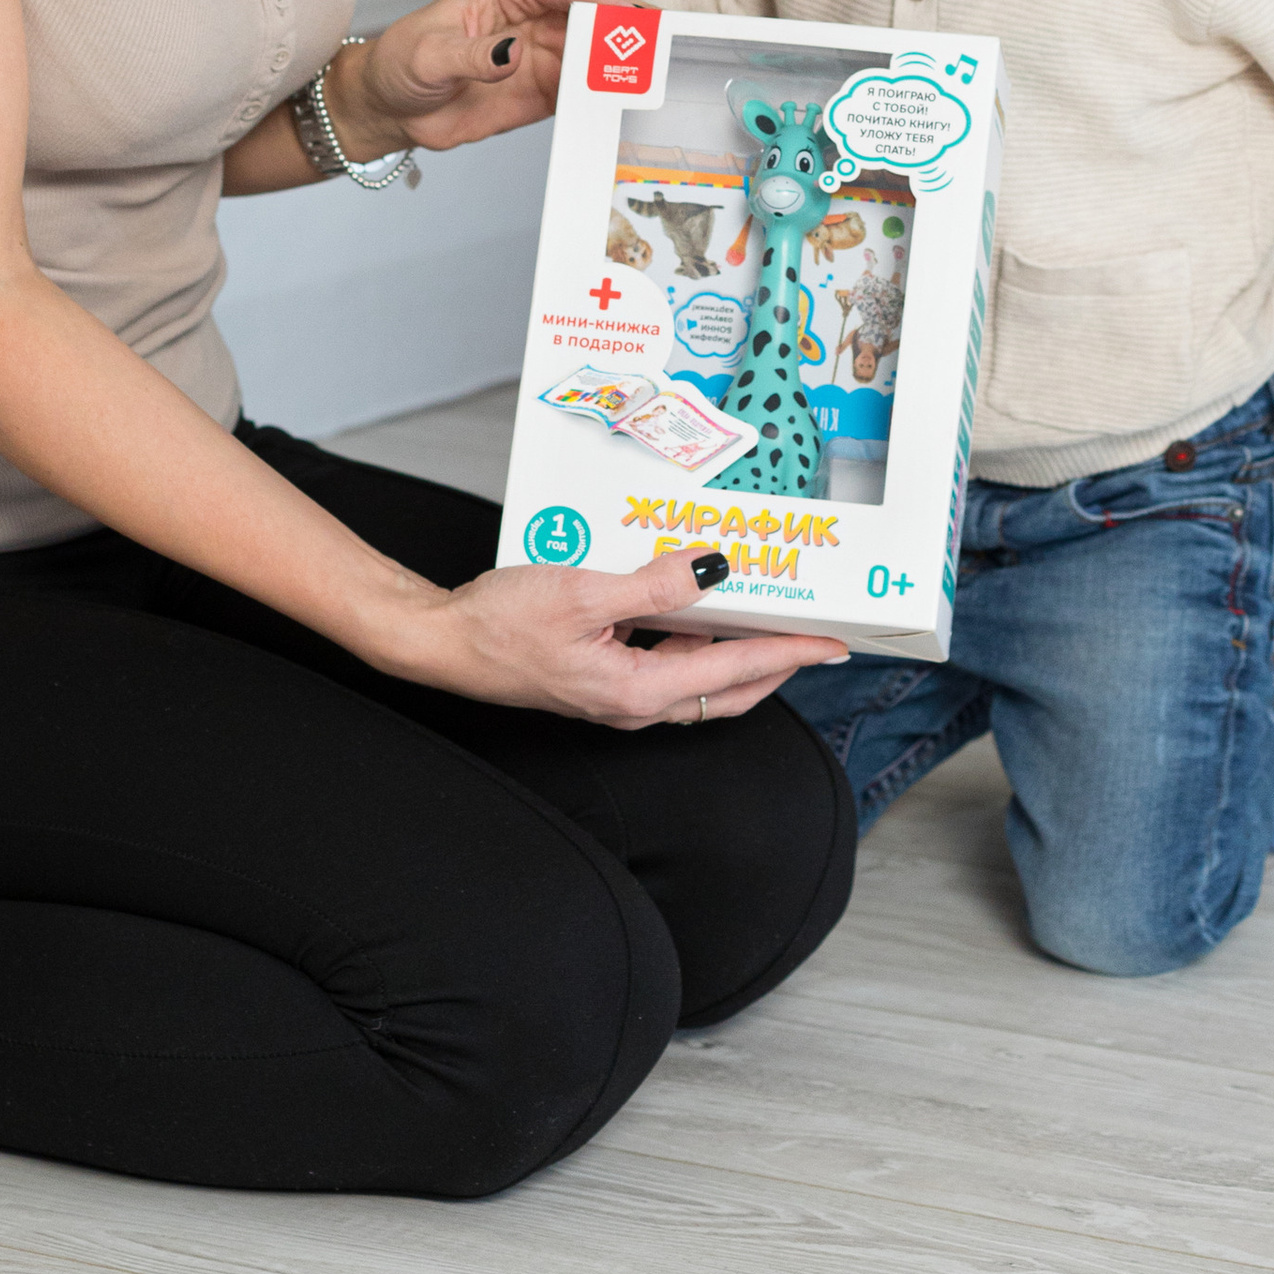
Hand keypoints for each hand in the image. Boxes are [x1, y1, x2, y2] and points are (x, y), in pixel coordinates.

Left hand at [332, 0, 619, 159]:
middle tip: (652, 52)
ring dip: (624, 69)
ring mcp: (550, 50)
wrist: (393, 107)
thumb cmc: (403, 62)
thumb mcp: (428, 55)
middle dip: (626, 32)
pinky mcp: (551, 88)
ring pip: (600, 55)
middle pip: (596, 17)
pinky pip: (588, 91)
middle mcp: (540, 10)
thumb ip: (472, 55)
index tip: (624, 16)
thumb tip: (512, 54)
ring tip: (645, 84)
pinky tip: (620, 108)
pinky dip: (606, 99)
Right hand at [396, 546, 847, 726]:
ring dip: (733, 649)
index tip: (831, 643)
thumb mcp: (582, 593)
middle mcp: (633, 703)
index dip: (789, 653)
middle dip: (775, 661)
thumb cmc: (499, 623)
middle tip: (814, 634)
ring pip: (696, 678)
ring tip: (760, 608)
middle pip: (726, 688)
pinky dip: (691, 639)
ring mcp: (615, 694)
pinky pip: (664, 663)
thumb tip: (712, 570)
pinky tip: (688, 603)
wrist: (442, 642)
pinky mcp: (598, 677)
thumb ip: (652, 585)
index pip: (735, 671)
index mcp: (637, 691)